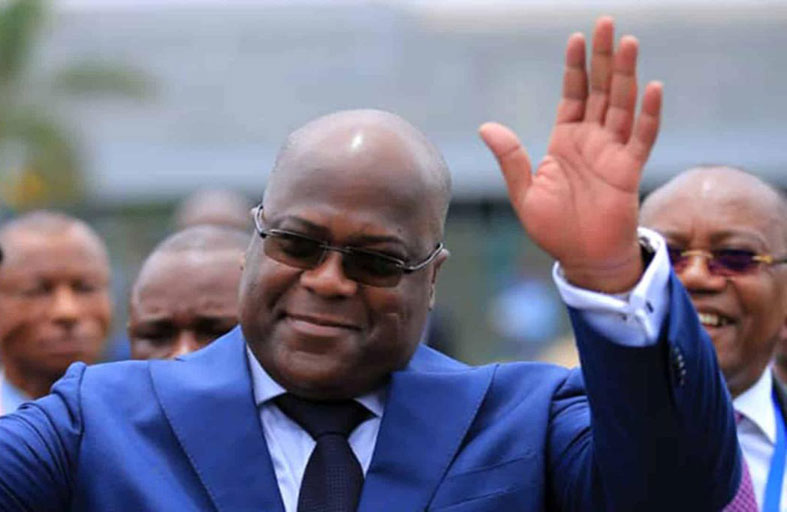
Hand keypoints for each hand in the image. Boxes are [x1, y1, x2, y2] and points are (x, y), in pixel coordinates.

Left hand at [480, 17, 661, 292]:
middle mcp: (592, 141)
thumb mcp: (524, 192)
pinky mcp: (629, 171)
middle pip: (601, 91)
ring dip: (626, 75)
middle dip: (602, 58)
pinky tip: (651, 89)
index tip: (575, 38)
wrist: (582, 259)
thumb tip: (486, 126)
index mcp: (566, 142)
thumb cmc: (554, 229)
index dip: (575, 68)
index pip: (573, 96)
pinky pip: (641, 138)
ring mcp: (613, 153)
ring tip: (627, 43)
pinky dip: (648, 115)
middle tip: (605, 24)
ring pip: (623, 106)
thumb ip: (511, 158)